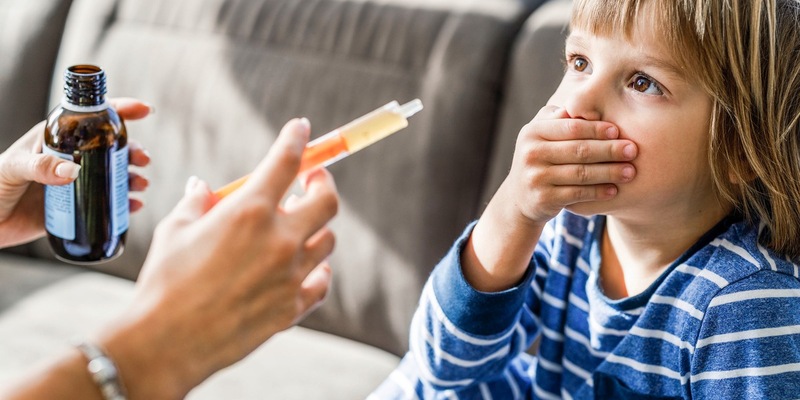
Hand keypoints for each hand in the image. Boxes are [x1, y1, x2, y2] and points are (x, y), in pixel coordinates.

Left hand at [0, 98, 152, 247]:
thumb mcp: (12, 169)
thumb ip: (40, 167)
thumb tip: (74, 171)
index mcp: (56, 138)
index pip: (91, 118)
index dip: (120, 110)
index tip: (144, 110)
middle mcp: (71, 158)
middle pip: (110, 148)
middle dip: (131, 150)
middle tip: (142, 159)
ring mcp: (75, 183)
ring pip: (113, 175)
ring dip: (132, 177)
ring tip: (139, 185)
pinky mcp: (77, 207)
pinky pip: (107, 204)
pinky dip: (124, 203)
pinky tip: (133, 206)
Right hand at [101, 118, 338, 398]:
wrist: (167, 342)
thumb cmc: (165, 282)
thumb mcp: (176, 230)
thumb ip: (198, 202)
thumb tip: (202, 187)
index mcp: (249, 211)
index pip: (287, 161)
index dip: (297, 139)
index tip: (301, 129)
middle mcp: (280, 239)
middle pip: (326, 200)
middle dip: (322, 183)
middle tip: (311, 181)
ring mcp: (291, 275)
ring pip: (327, 241)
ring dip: (316, 229)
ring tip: (298, 227)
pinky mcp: (293, 306)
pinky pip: (321, 282)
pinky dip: (318, 271)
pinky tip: (307, 267)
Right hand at [499, 105, 636, 224]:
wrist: (520, 197)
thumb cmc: (541, 158)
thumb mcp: (542, 135)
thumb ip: (561, 119)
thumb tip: (589, 101)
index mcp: (532, 132)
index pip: (571, 127)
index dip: (596, 129)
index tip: (618, 130)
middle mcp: (530, 153)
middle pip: (578, 150)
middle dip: (609, 150)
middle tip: (632, 150)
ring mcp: (535, 177)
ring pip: (581, 173)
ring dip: (609, 172)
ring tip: (630, 172)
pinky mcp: (543, 198)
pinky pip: (577, 194)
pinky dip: (598, 192)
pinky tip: (614, 190)